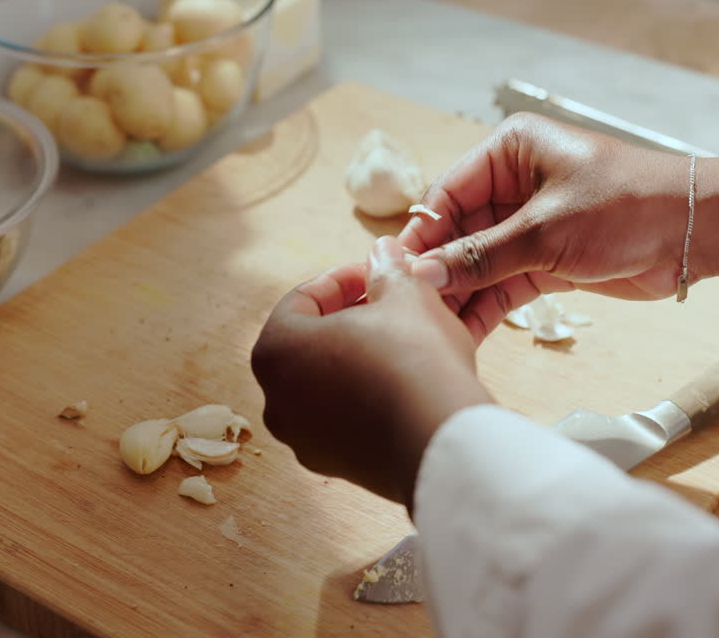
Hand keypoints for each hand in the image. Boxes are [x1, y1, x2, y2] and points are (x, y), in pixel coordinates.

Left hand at [251, 237, 493, 507]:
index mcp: (276, 350)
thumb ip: (387, 270)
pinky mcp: (335, 466)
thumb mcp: (405, 295)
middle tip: (387, 304)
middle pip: (310, 344)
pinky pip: (345, 419)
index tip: (375, 273)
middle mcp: (276, 399)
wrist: (441, 442)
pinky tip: (404, 385)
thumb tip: (383, 252)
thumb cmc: (414, 358)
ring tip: (400, 343)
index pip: (302, 300)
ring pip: (327, 384)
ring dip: (358, 359)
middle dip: (348, 320)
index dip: (343, 279)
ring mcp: (303, 439)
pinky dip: (367, 398)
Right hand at [399, 113, 718, 341]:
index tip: (397, 274)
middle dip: (438, 272)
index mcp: (510, 151)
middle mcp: (514, 183)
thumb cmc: (628, 205)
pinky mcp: (546, 258)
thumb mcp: (545, 230)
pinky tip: (463, 332)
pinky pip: (503, 283)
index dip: (422, 236)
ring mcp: (529, 223)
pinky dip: (486, 306)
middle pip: (458, 232)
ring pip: (478, 263)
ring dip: (459, 294)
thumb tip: (423, 277)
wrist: (696, 231)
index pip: (447, 194)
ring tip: (432, 331)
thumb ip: (481, 257)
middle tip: (411, 312)